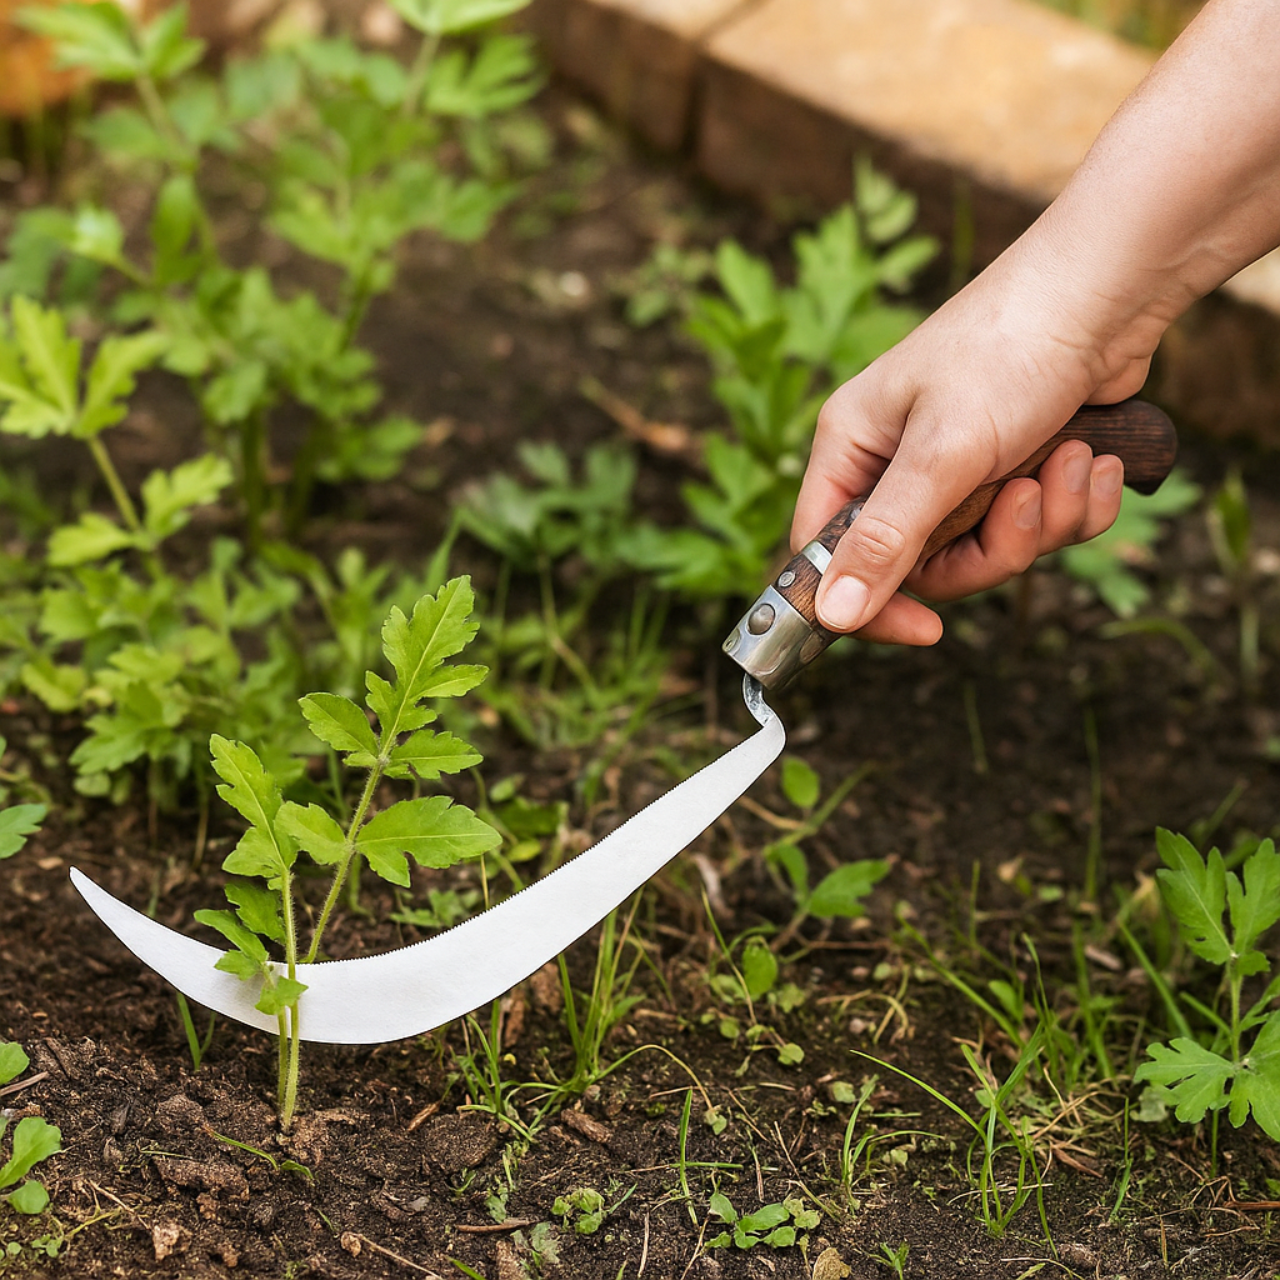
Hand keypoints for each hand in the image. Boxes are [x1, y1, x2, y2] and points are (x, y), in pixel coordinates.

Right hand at [791, 243, 1150, 644]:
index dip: (870, 601)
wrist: (1108, 292)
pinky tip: (1093, 459)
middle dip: (991, 546)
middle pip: (922, 566)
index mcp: (852, 449)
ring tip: (1071, 461)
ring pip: (987, 549)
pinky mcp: (1016, 467)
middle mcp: (896, 463)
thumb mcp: (941, 454)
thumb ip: (887, 539)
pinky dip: (1074, 503)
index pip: (827, 554)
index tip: (926, 630)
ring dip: (1043, 520)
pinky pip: (1036, 526)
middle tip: (1025, 503)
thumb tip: (832, 616)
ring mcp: (958, 468)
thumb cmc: (1007, 350)